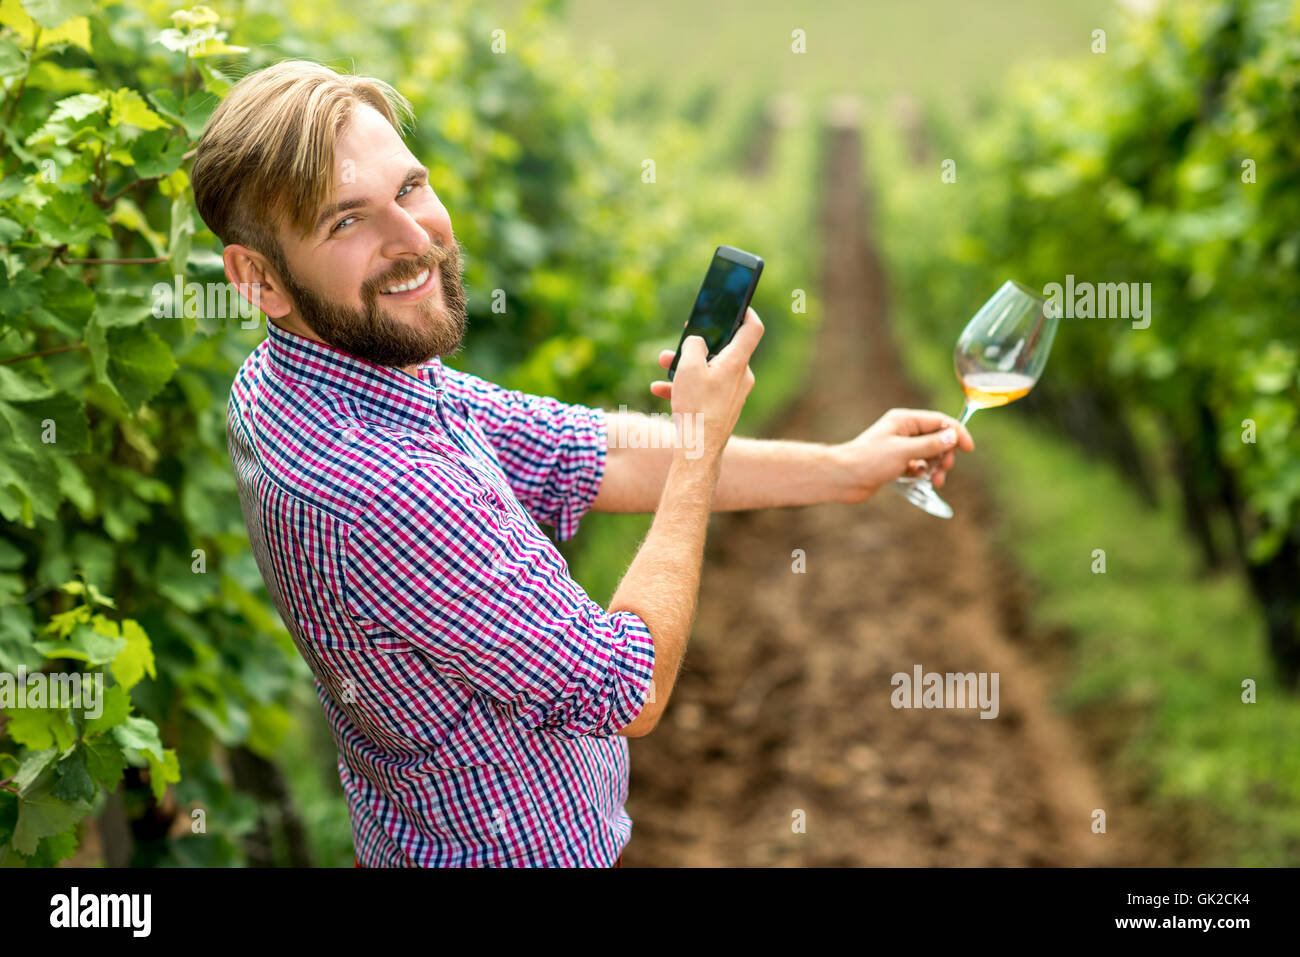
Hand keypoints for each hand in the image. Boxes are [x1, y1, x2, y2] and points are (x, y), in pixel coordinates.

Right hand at [650, 308, 763, 460]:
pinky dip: (685, 387)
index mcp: (737, 363)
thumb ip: (693, 346)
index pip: (752, 329)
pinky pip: (704, 390)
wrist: (698, 452)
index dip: (746, 312)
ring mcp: (733, 394)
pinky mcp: (722, 408)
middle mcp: (741, 377)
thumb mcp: (689, 368)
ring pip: (710, 371)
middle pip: (722, 350)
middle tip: (681, 339)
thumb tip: (698, 340)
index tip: (737, 304)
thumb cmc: (697, 408)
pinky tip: (659, 390)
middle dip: (697, 345)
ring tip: (663, 365)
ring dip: (686, 366)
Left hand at [834, 408, 974, 502]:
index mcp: (905, 420)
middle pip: (937, 437)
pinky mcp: (895, 462)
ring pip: (929, 453)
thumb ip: (930, 444)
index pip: (940, 421)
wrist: (844, 478)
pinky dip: (923, 471)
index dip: (957, 433)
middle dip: (945, 453)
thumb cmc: (869, 460)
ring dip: (936, 465)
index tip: (969, 449)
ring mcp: (899, 446)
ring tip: (935, 480)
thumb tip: (953, 437)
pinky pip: (918, 464)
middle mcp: (903, 430)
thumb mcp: (903, 451)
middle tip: (943, 469)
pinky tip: (920, 479)